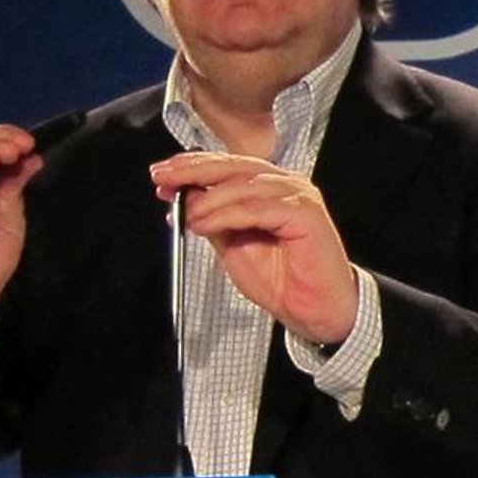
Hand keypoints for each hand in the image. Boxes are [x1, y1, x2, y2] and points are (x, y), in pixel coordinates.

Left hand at [151, 152, 358, 346]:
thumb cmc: (283, 281)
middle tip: (162, 178)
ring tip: (186, 216)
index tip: (162, 176)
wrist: (315, 311)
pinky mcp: (305, 213)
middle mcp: (284, 184)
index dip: (191, 167)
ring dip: (208, 198)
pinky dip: (227, 214)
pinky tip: (204, 224)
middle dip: (192, 170)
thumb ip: (214, 220)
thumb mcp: (233, 246)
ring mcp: (297, 195)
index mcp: (268, 187)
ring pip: (243, 184)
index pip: (226, 166)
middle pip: (232, 166)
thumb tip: (184, 200)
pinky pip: (258, 207)